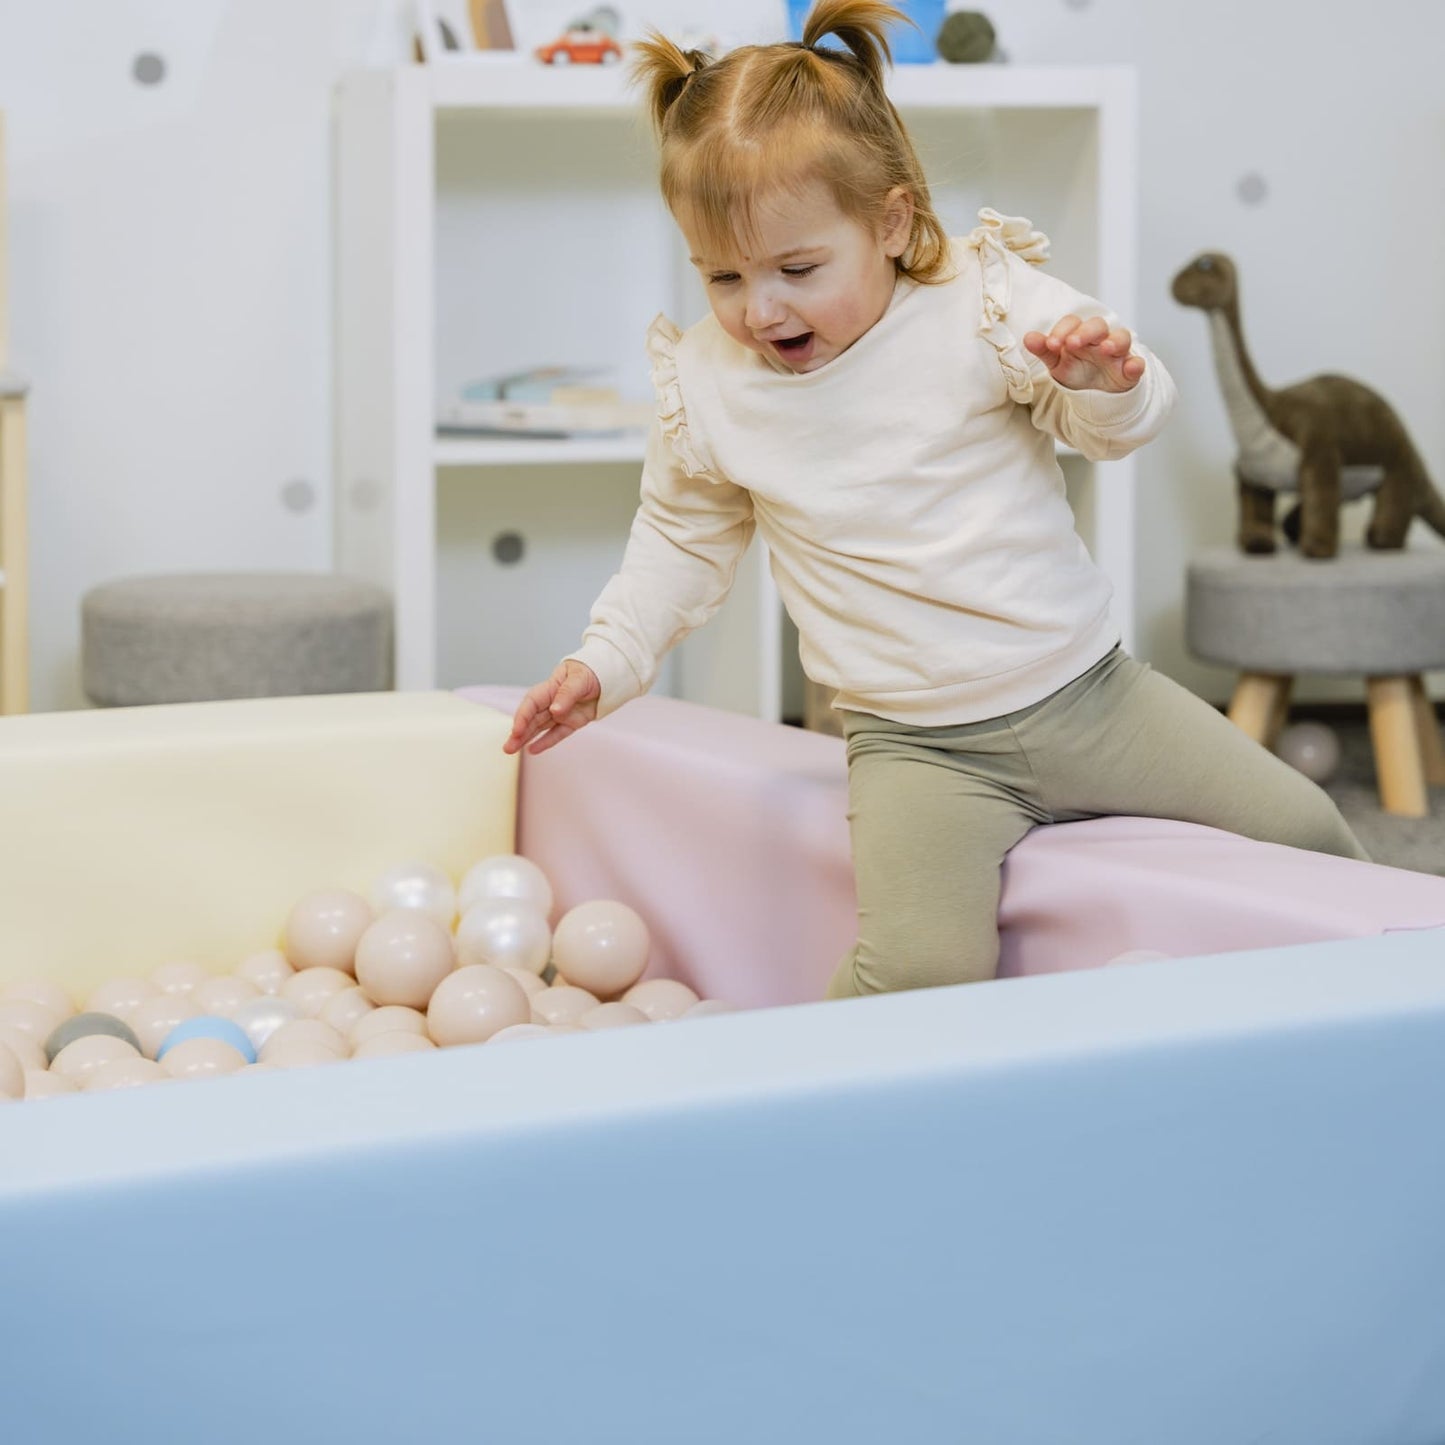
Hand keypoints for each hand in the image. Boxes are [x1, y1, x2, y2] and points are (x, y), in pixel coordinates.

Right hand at [503, 660, 600, 755]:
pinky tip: (532, 750)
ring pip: (539, 728)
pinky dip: (546, 742)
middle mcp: (551, 702)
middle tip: (507, 747)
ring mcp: (560, 714)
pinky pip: (557, 734)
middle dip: (518, 733)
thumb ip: (567, 694)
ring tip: (511, 750)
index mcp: (550, 688)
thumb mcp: (579, 679)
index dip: (523, 717)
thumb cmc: (589, 672)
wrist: (606, 678)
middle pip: (531, 718)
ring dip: (526, 739)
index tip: (517, 730)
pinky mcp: (571, 723)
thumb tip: (554, 710)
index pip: (532, 703)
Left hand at [1023, 314, 1144, 392]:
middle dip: (1086, 332)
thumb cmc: (1077, 372)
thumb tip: (1028, 337)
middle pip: (1097, 325)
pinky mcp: (1130, 370)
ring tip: (1105, 349)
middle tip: (1073, 343)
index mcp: (1079, 335)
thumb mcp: (1057, 362)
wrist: (1095, 396)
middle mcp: (1100, 340)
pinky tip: (1131, 367)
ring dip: (1114, 341)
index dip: (1062, 330)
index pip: (1072, 323)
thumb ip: (1044, 350)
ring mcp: (1117, 354)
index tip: (1051, 344)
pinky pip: (1137, 364)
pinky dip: (1136, 365)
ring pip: (1121, 338)